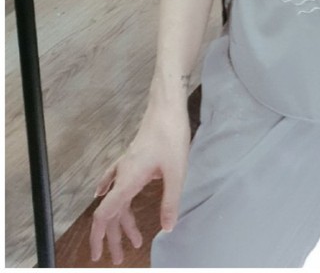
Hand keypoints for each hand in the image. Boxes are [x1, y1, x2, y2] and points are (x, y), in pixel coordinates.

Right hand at [89, 101, 191, 263]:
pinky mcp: (131, 157)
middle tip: (119, 258)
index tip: (98, 255)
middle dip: (113, 236)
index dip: (99, 236)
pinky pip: (114, 180)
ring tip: (134, 240)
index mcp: (128, 180)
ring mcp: (125, 165)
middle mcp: (121, 175)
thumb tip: (167, 229)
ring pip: (116, 199)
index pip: (105, 214)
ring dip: (121, 221)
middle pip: (110, 211)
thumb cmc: (171, 136)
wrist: (167, 107)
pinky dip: (109, 193)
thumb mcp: (176, 171)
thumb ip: (170, 201)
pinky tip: (102, 193)